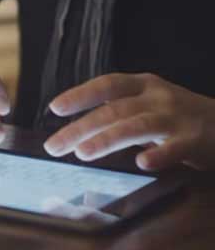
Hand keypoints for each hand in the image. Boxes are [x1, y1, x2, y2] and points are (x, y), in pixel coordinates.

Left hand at [43, 73, 214, 170]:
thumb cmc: (175, 114)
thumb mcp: (146, 101)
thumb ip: (117, 109)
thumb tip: (77, 127)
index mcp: (142, 85)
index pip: (105, 85)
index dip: (79, 95)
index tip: (54, 108)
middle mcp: (157, 97)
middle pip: (113, 110)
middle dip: (80, 128)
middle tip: (54, 146)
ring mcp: (177, 117)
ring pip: (137, 126)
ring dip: (108, 139)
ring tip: (83, 153)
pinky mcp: (196, 139)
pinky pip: (176, 147)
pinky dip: (160, 155)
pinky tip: (143, 164)